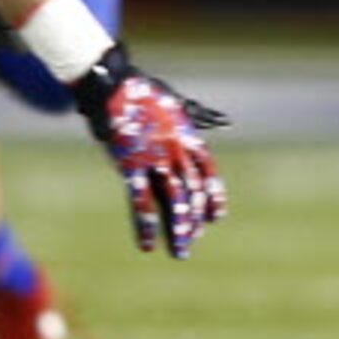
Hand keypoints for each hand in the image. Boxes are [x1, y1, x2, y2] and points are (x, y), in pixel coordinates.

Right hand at [67, 45, 229, 258]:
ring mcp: (155, 160)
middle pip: (191, 193)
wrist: (114, 87)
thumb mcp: (177, 105)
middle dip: (193, 220)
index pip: (208, 173)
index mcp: (188, 138)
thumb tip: (224, 120)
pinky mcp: (131, 167)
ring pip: (172, 201)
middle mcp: (177, 152)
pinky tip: (147, 245)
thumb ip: (199, 118)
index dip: (212, 197)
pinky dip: (145, 225)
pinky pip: (141, 202)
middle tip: (193, 241)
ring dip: (178, 229)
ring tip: (181, 252)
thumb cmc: (143, 94)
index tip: (216, 217)